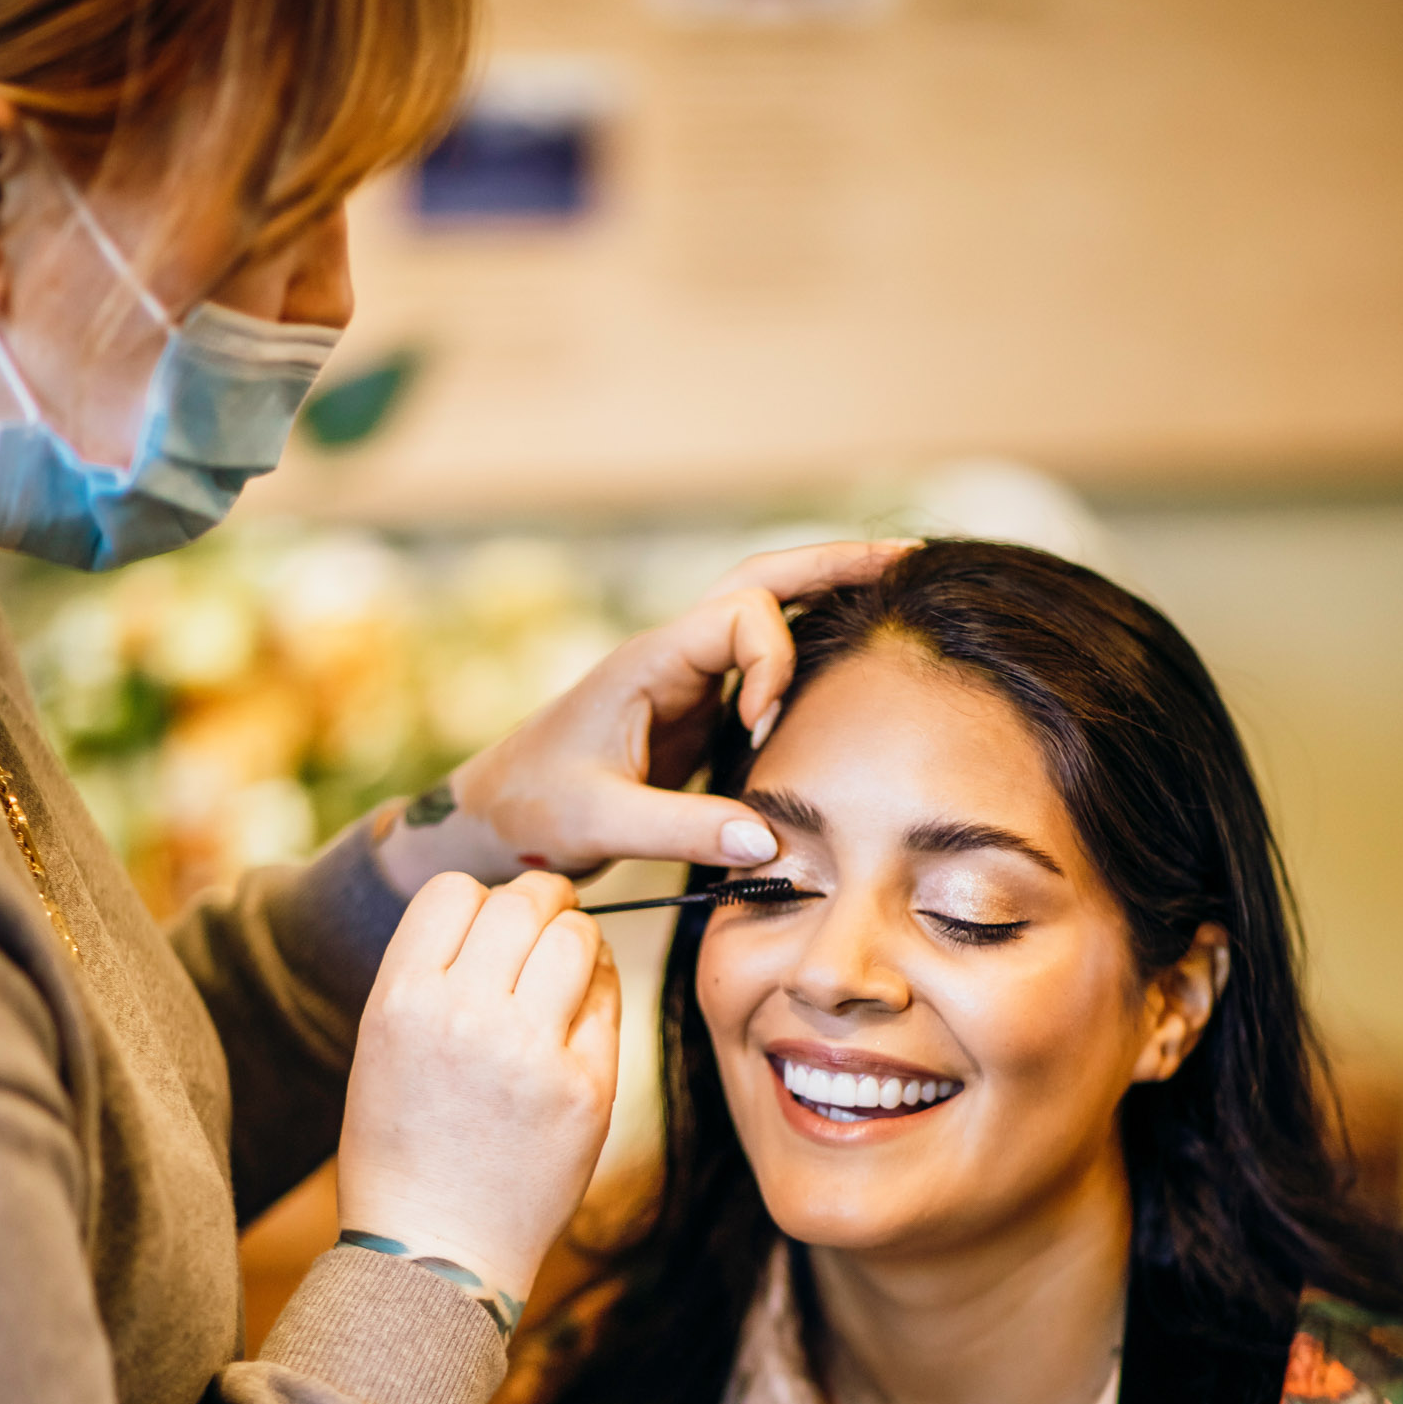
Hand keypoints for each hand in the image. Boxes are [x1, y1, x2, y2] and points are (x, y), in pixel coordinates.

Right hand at [337, 870, 619, 1310]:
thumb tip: (496, 912)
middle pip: (521, 904)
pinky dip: (600, 989)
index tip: (493, 923)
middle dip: (541, 903)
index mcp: (401, 1001)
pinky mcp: (586, 1089)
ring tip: (569, 962)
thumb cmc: (404, 1152)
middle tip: (550, 919)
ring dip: (577, 938)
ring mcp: (530, 1051)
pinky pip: (607, 1000)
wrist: (433, 1252)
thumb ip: (431, 977)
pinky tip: (584, 1007)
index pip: (453, 891)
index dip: (479, 900)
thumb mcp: (382, 1049)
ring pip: (575, 937)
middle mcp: (463, 1015)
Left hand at [375, 539, 913, 893]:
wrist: (495, 816)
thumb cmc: (536, 810)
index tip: (760, 730)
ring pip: (763, 608)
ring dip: (826, 592)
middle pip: (761, 579)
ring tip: (897, 588)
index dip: (772, 662)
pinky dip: (808, 645)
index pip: (739, 616)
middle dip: (832, 566)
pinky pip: (760, 659)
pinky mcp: (694, 708)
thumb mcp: (602, 824)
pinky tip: (852, 653)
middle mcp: (671, 655)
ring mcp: (685, 676)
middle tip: (907, 561)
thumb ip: (683, 831)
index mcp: (649, 662)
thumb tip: (769, 842)